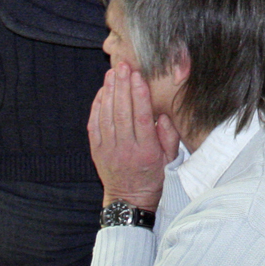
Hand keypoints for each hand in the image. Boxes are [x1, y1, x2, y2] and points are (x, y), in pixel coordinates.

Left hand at [88, 63, 179, 211]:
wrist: (128, 199)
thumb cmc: (152, 176)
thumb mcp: (170, 159)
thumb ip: (169, 136)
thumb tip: (162, 115)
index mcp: (145, 151)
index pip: (141, 118)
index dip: (139, 95)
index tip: (139, 76)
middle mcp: (125, 149)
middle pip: (122, 112)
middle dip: (123, 86)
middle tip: (123, 66)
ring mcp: (108, 150)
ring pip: (107, 116)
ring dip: (109, 92)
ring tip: (112, 73)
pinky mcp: (96, 150)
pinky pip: (94, 125)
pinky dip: (97, 106)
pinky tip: (103, 91)